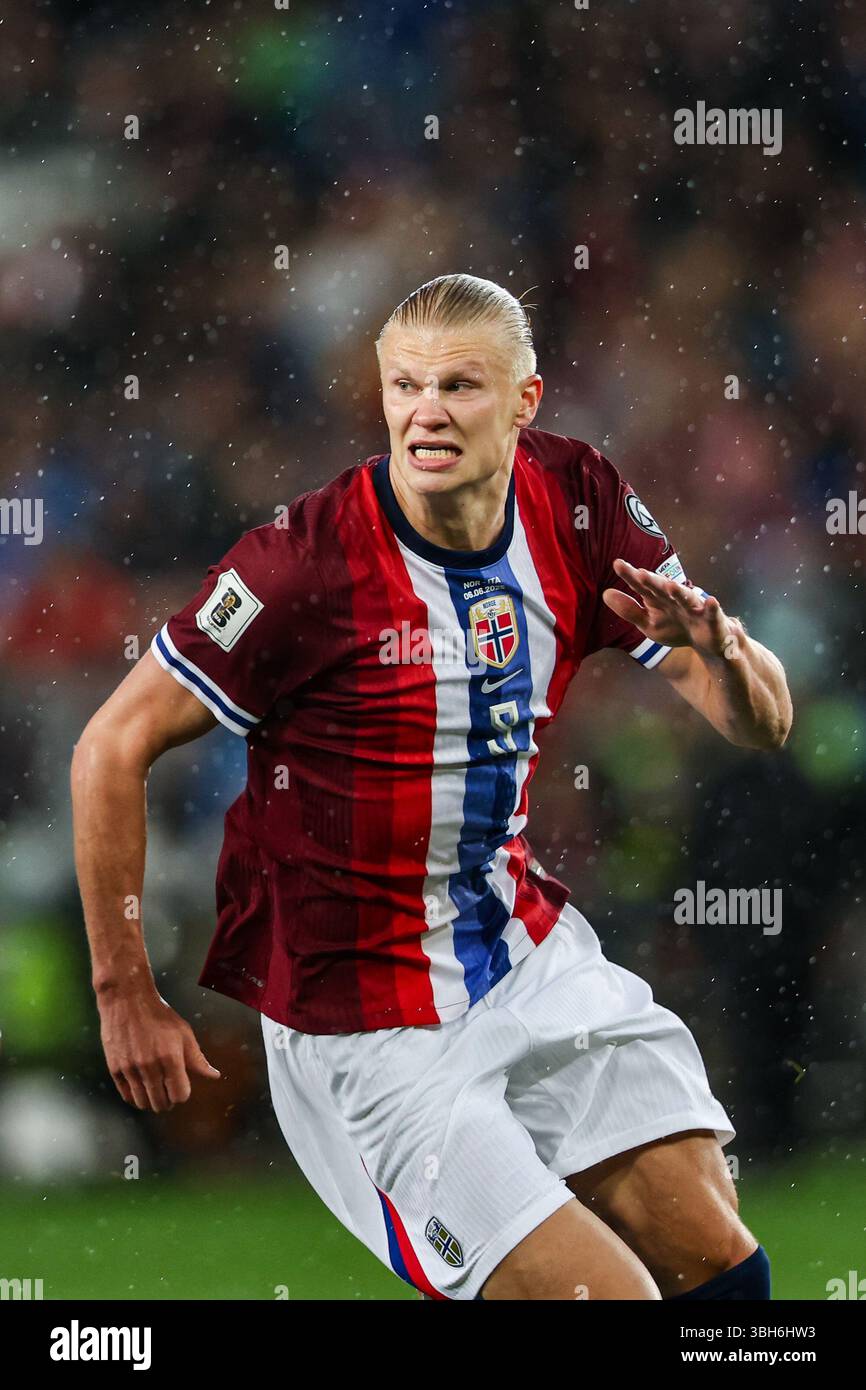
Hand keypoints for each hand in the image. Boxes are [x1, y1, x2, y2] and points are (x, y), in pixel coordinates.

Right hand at [98, 987, 220, 1112]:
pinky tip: (141, 1089)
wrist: (127, 1000)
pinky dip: (135, 1097)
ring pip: (143, 1102)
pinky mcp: (115, 1068)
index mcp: (170, 1057)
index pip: (180, 1095)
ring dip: (152, 1101)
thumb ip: (197, 1059)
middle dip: (168, 1101)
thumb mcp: (184, 1033)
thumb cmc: (159, 1015)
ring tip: (155, 1091)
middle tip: (168, 1092)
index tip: (181, 1086)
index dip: (183, 1094)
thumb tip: (214, 1076)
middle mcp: (150, 1066)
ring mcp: (130, 1068)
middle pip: (161, 1103)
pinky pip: (127, 1096)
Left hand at [603, 559, 743, 660]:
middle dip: (653, 581)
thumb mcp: (648, 623)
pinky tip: (711, 601)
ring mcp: (694, 608)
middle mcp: (675, 598)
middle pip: (663, 588)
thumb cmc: (675, 627)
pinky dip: (712, 607)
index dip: (631, 576)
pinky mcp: (712, 619)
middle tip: (640, 573)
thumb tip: (605, 594)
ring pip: (686, 598)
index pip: (642, 585)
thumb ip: (629, 610)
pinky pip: (713, 613)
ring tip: (670, 585)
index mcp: (658, 598)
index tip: (617, 564)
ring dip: (679, 592)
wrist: (705, 642)